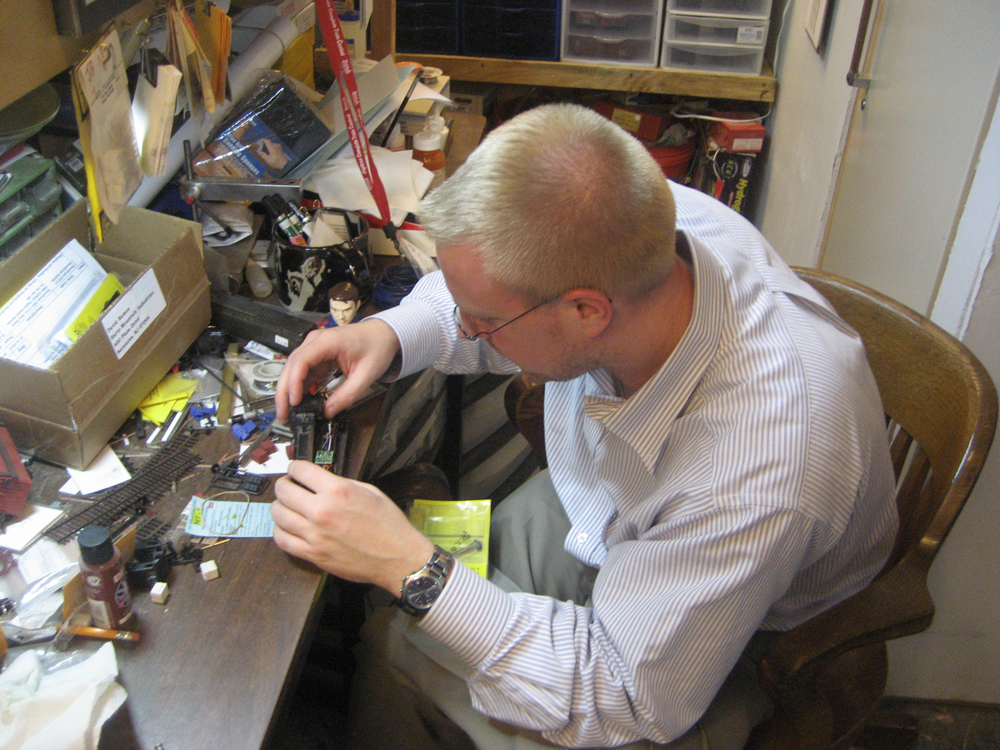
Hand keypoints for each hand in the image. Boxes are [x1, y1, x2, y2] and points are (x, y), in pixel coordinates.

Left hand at [271, 461, 433, 594]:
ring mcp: (315, 535)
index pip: (300, 470)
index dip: (295, 467)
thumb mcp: (370, 491)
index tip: (295, 470)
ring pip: (279, 515)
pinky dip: (279, 530)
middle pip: (284, 491)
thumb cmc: (388, 524)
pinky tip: (286, 526)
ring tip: (285, 505)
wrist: (397, 558)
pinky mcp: (313, 554)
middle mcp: (322, 511)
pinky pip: (283, 540)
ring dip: (279, 506)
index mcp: (338, 491)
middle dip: (284, 484)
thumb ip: (342, 483)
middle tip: (288, 485)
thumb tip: (320, 481)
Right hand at [275, 318, 400, 421]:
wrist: (383, 333)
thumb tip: (328, 412)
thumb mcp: (367, 375)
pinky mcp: (317, 354)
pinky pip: (304, 370)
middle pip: (292, 365)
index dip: (294, 382)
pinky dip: (300, 386)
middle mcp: (315, 341)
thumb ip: (347, 394)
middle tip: (283, 414)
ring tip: (287, 412)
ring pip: (294, 368)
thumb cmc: (377, 348)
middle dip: (284, 391)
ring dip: (289, 390)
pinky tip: (300, 401)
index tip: (294, 402)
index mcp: (328, 341)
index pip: (301, 360)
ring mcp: (315, 346)